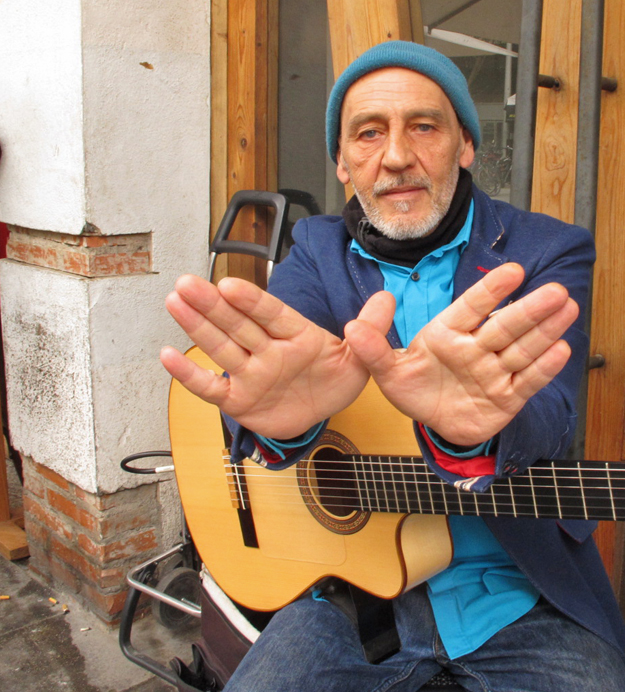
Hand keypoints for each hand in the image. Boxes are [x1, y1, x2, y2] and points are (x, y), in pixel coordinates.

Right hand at [160, 274, 392, 437]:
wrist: (324, 408)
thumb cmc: (336, 376)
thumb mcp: (360, 355)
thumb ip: (371, 327)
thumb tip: (388, 296)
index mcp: (296, 334)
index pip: (272, 314)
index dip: (251, 301)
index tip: (231, 284)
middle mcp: (268, 350)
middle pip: (238, 324)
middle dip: (212, 305)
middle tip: (187, 283)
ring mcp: (251, 373)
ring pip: (221, 347)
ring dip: (197, 326)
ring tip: (175, 301)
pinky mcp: (239, 399)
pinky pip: (211, 387)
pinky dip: (190, 375)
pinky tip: (168, 355)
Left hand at [344, 263, 578, 446]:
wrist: (435, 424)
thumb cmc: (415, 388)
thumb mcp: (387, 371)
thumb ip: (373, 349)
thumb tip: (351, 325)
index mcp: (448, 332)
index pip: (472, 307)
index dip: (492, 290)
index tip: (514, 271)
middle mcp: (476, 347)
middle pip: (506, 326)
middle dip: (531, 309)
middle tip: (555, 291)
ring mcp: (494, 372)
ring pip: (522, 349)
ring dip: (545, 329)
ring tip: (567, 308)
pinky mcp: (507, 398)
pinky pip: (527, 381)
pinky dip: (544, 368)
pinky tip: (561, 349)